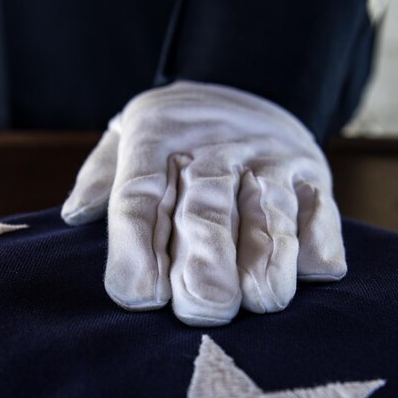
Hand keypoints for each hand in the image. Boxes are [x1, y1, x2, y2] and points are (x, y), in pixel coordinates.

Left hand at [62, 81, 346, 326]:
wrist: (247, 86)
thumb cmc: (176, 138)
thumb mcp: (128, 137)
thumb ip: (102, 178)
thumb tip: (76, 214)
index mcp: (157, 142)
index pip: (139, 197)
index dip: (137, 249)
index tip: (139, 298)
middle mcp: (215, 151)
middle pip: (206, 212)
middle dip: (205, 265)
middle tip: (201, 311)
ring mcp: (269, 163)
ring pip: (269, 215)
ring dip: (267, 261)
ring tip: (259, 301)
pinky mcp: (313, 177)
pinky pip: (321, 213)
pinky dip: (318, 245)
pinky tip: (311, 275)